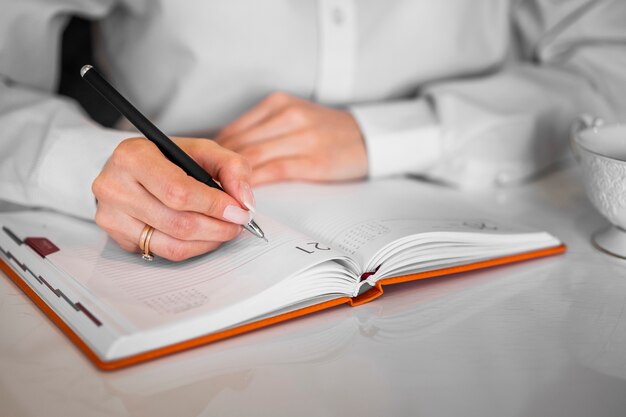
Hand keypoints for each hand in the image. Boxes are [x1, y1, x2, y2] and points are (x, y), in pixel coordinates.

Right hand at [92, 137, 255, 260]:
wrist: (133, 169)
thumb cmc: (168, 159)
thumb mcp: (202, 150)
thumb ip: (231, 167)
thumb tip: (244, 201)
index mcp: (133, 156)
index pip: (178, 191)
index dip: (214, 206)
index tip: (239, 211)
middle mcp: (114, 186)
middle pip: (177, 222)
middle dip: (217, 227)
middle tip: (238, 224)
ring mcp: (111, 216)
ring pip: (172, 244)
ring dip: (208, 241)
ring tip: (225, 230)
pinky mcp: (116, 237)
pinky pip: (163, 253)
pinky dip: (192, 248)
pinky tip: (203, 236)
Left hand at [216, 92, 367, 185]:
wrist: (369, 137)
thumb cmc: (326, 131)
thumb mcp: (293, 117)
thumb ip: (261, 130)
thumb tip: (225, 154)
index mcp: (278, 103)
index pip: (233, 130)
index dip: (213, 155)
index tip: (203, 173)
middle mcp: (288, 115)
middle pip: (239, 144)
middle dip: (218, 170)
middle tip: (204, 189)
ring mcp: (302, 137)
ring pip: (253, 158)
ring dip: (232, 180)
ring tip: (219, 195)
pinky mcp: (314, 160)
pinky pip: (274, 171)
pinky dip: (255, 184)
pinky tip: (244, 195)